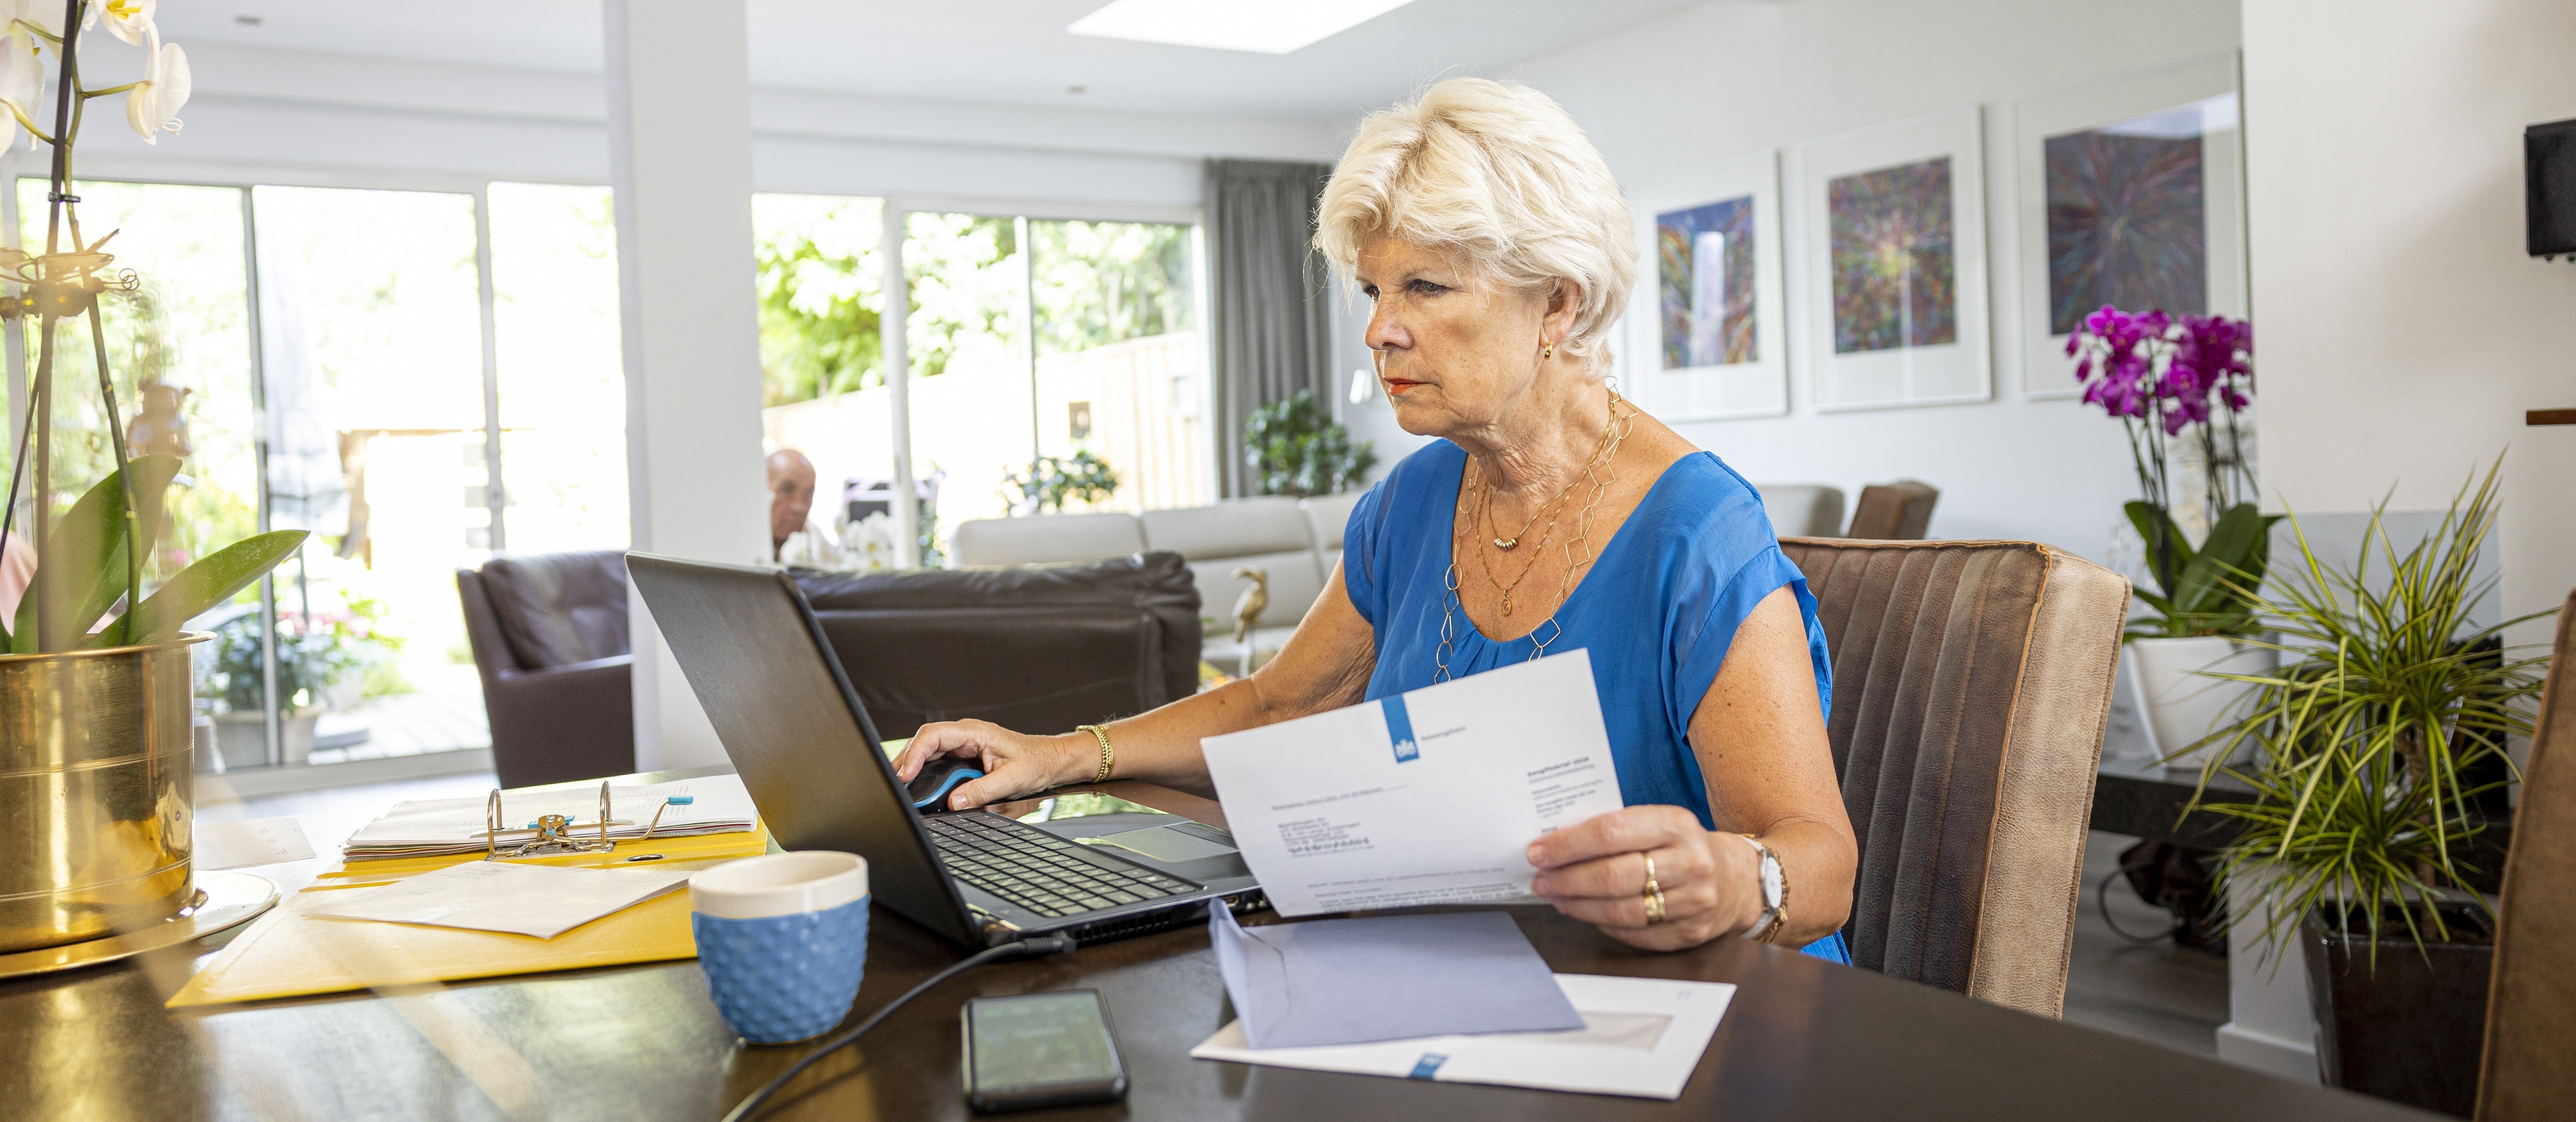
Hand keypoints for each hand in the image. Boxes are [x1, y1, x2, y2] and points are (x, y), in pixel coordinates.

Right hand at [892, 719, 1088, 809]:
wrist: (1051, 761)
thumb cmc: (1036, 762)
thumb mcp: (1013, 779)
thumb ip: (984, 791)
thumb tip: (956, 802)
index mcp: (975, 732)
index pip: (934, 735)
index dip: (915, 754)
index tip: (905, 774)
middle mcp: (965, 735)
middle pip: (924, 742)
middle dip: (906, 761)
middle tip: (895, 784)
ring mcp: (963, 745)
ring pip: (928, 752)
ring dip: (913, 767)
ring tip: (901, 786)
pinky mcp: (964, 757)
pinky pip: (938, 762)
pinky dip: (925, 773)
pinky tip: (918, 786)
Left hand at [1526, 805, 1762, 951]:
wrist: (1734, 878)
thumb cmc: (1680, 846)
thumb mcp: (1657, 822)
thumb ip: (1615, 830)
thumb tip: (1555, 845)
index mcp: (1675, 823)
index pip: (1610, 832)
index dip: (1568, 845)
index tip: (1538, 852)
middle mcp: (1690, 862)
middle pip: (1613, 876)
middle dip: (1567, 880)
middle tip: (1541, 880)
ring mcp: (1695, 900)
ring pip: (1622, 911)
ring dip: (1579, 906)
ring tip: (1557, 897)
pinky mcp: (1692, 932)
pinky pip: (1636, 934)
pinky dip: (1604, 926)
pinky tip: (1586, 914)